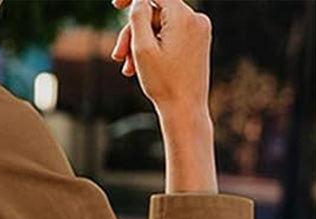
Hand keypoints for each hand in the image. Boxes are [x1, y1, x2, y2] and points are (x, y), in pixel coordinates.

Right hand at [109, 0, 212, 118]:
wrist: (186, 111)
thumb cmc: (163, 84)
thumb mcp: (143, 49)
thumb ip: (138, 17)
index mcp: (183, 16)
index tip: (116, 5)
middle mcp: (196, 18)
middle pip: (155, 12)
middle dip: (134, 32)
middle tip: (117, 56)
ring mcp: (199, 29)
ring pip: (161, 26)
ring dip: (141, 44)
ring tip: (129, 69)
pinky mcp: (198, 41)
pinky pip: (171, 35)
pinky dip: (155, 47)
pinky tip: (142, 67)